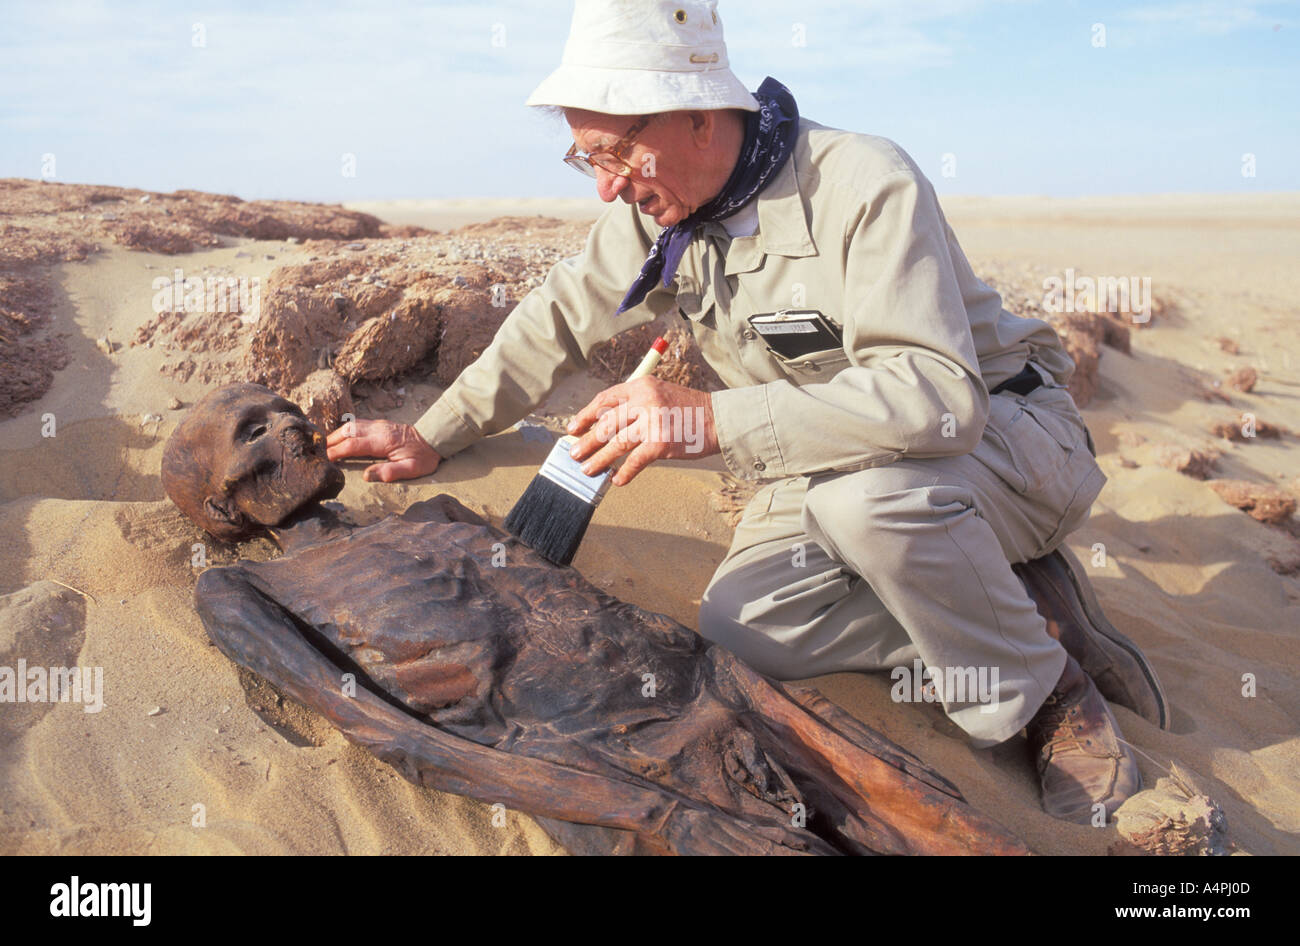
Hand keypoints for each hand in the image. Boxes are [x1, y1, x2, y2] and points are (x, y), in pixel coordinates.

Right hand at [325, 419, 441, 481]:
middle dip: (331, 441)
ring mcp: (378, 424)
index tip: (324, 459)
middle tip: (317, 452)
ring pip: (351, 425)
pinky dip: (345, 430)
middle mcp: (378, 429)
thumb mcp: (412, 469)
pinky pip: (357, 423)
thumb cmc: (424, 456)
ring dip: (336, 434)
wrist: (436, 437)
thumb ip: (389, 472)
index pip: (353, 445)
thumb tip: (366, 475)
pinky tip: (341, 437)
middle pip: (347, 431)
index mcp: (383, 441)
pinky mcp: (380, 424)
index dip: (336, 452)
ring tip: (325, 445)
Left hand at [567, 378, 718, 485]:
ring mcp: (652, 422)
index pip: (604, 399)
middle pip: (606, 423)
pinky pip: (635, 461)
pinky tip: (616, 480)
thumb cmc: (688, 410)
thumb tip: (604, 426)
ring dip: (598, 459)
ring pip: (616, 443)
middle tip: (574, 453)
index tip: (573, 428)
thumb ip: (635, 404)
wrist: (719, 420)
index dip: (585, 415)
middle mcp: (644, 401)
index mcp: (640, 386)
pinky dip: (624, 472)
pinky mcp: (661, 443)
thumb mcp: (660, 394)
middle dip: (586, 440)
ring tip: (587, 469)